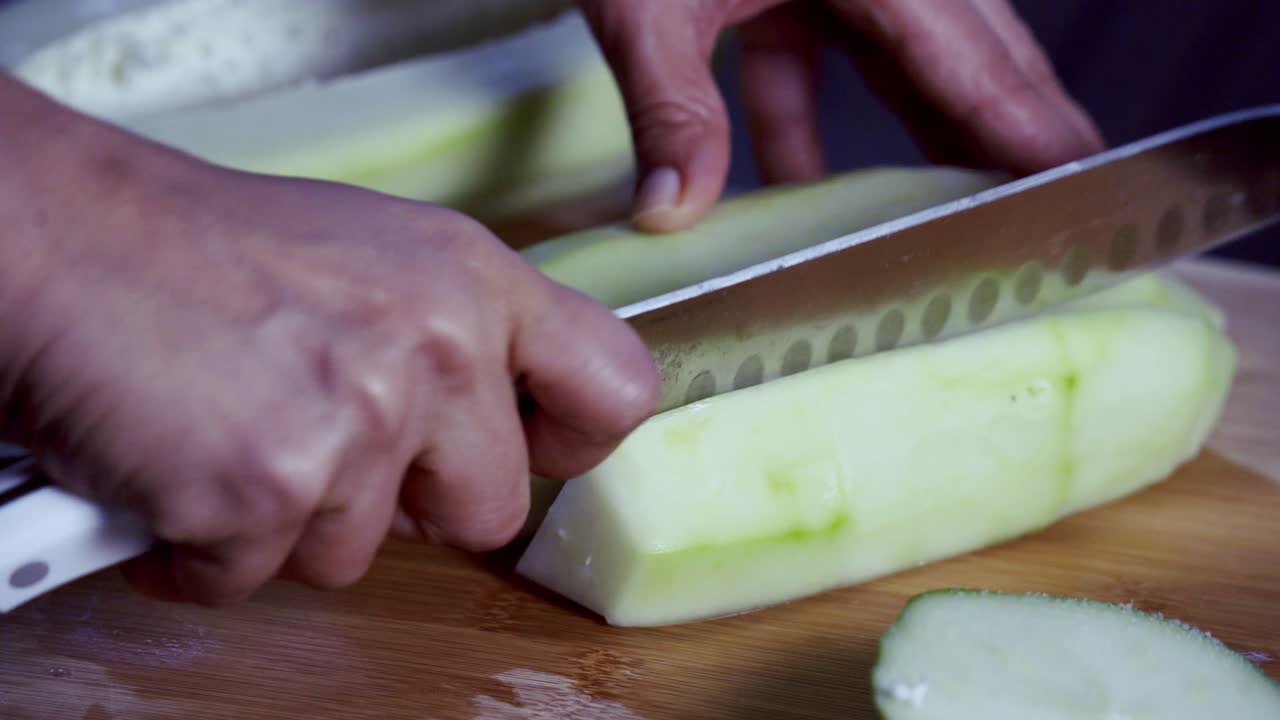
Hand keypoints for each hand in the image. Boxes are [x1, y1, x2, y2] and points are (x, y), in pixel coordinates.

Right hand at [0, 78, 659, 605]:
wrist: (56, 239)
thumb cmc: (194, 249)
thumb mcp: (370, 258)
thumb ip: (450, 339)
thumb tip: (486, 431)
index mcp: (474, 281)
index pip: (615, 388)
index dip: (571, 443)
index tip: (530, 450)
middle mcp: (438, 347)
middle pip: (490, 511)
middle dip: (406, 507)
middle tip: (324, 447)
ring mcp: (360, 421)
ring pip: (360, 556)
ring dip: (288, 521)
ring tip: (230, 432)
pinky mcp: (270, 490)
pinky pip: (253, 579)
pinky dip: (202, 548)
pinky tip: (175, 468)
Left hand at [580, 0, 1105, 231]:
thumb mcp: (647, 4)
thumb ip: (669, 105)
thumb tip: (674, 213)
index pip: (976, 60)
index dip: (1033, 132)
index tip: (1085, 190)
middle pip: (971, 59)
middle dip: (1011, 140)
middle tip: (1060, 220)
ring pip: (910, 64)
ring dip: (930, 140)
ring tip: (965, 222)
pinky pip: (827, 61)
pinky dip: (813, 126)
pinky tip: (801, 196)